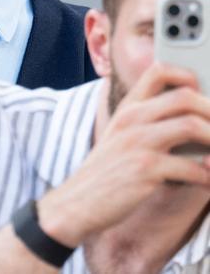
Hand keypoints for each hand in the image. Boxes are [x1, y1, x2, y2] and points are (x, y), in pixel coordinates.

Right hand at [39, 63, 209, 246]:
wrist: (77, 203)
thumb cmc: (105, 174)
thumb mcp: (119, 139)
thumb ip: (147, 124)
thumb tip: (192, 122)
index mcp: (127, 109)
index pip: (158, 71)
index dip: (189, 77)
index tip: (203, 96)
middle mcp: (131, 120)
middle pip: (185, 97)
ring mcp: (137, 143)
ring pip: (192, 126)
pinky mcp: (145, 170)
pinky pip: (193, 168)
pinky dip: (208, 177)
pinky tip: (208, 182)